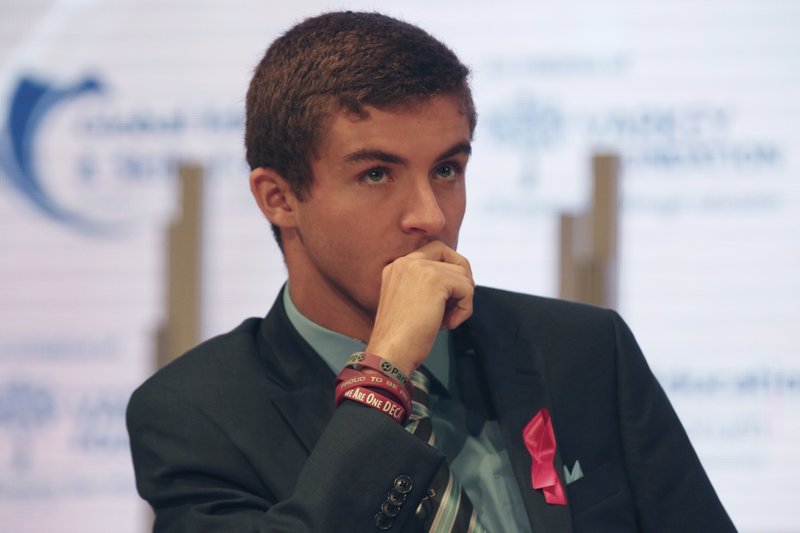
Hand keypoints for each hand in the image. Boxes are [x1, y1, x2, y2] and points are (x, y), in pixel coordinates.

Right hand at [366, 241, 473, 375]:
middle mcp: (406, 262)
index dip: (449, 268)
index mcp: (397, 267)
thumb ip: (426, 286)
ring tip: (445, 321)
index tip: (452, 292)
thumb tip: (462, 281)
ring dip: (461, 301)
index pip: (434, 250)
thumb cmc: (400, 337)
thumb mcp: (409, 302)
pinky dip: (464, 310)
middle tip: (458, 303)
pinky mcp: (436, 280)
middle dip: (462, 280)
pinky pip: (467, 289)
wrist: (390, 352)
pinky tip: (448, 325)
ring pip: (462, 275)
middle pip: (452, 257)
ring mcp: (420, 268)